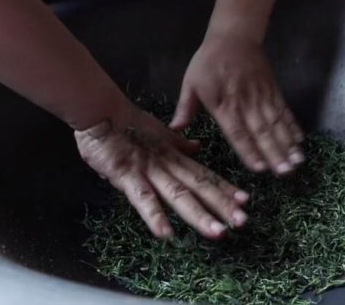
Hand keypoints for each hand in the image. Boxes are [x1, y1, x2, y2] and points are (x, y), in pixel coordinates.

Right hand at [75, 102, 249, 238]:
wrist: (99, 111)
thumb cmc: (125, 125)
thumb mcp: (157, 134)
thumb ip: (177, 144)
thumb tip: (197, 147)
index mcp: (173, 156)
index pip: (203, 174)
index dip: (224, 188)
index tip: (244, 201)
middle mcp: (166, 165)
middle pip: (198, 187)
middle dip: (221, 205)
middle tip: (243, 222)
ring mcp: (148, 171)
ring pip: (178, 195)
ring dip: (199, 214)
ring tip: (218, 232)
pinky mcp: (127, 176)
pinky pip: (142, 199)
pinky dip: (155, 216)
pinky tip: (167, 234)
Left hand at [170, 36, 304, 174]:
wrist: (233, 34)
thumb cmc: (208, 61)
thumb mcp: (190, 82)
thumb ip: (185, 108)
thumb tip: (174, 129)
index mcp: (222, 104)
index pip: (237, 132)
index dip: (248, 150)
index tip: (259, 168)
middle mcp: (244, 102)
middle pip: (261, 131)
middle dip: (274, 153)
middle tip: (285, 173)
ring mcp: (261, 96)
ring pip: (276, 123)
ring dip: (287, 143)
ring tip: (297, 162)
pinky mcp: (272, 89)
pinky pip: (284, 110)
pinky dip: (292, 126)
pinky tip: (299, 141)